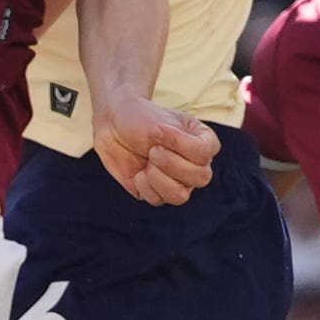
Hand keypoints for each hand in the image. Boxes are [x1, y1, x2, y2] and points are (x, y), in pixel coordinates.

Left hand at [94, 87, 215, 205]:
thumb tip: (179, 161)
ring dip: (159, 178)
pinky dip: (145, 186)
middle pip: (201, 178)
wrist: (113, 125)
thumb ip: (177, 142)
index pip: (206, 152)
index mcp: (203, 141)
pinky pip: (158, 200)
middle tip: (152, 150)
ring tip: (147, 163)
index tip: (160, 129)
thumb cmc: (140, 119)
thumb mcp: (161, 124)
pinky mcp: (158, 193)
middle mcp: (195, 164)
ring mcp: (178, 181)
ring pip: (181, 196)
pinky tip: (138, 173)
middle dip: (171, 163)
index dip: (181, 144)